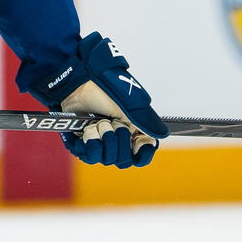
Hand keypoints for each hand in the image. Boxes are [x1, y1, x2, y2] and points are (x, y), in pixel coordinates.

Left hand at [30, 33, 167, 167]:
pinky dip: (89, 142)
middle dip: (118, 140)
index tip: (138, 143)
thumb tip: (163, 135)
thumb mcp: (131, 103)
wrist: (79, 81)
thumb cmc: (106, 88)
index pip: (143, 154)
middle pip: (124, 160)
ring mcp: (101, 142)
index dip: (143, 154)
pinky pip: (88, 156)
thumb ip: (146, 121)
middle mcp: (118, 139)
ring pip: (107, 159)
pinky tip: (87, 128)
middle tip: (111, 122)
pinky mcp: (83, 143)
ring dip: (102, 139)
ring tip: (97, 122)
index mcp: (134, 130)